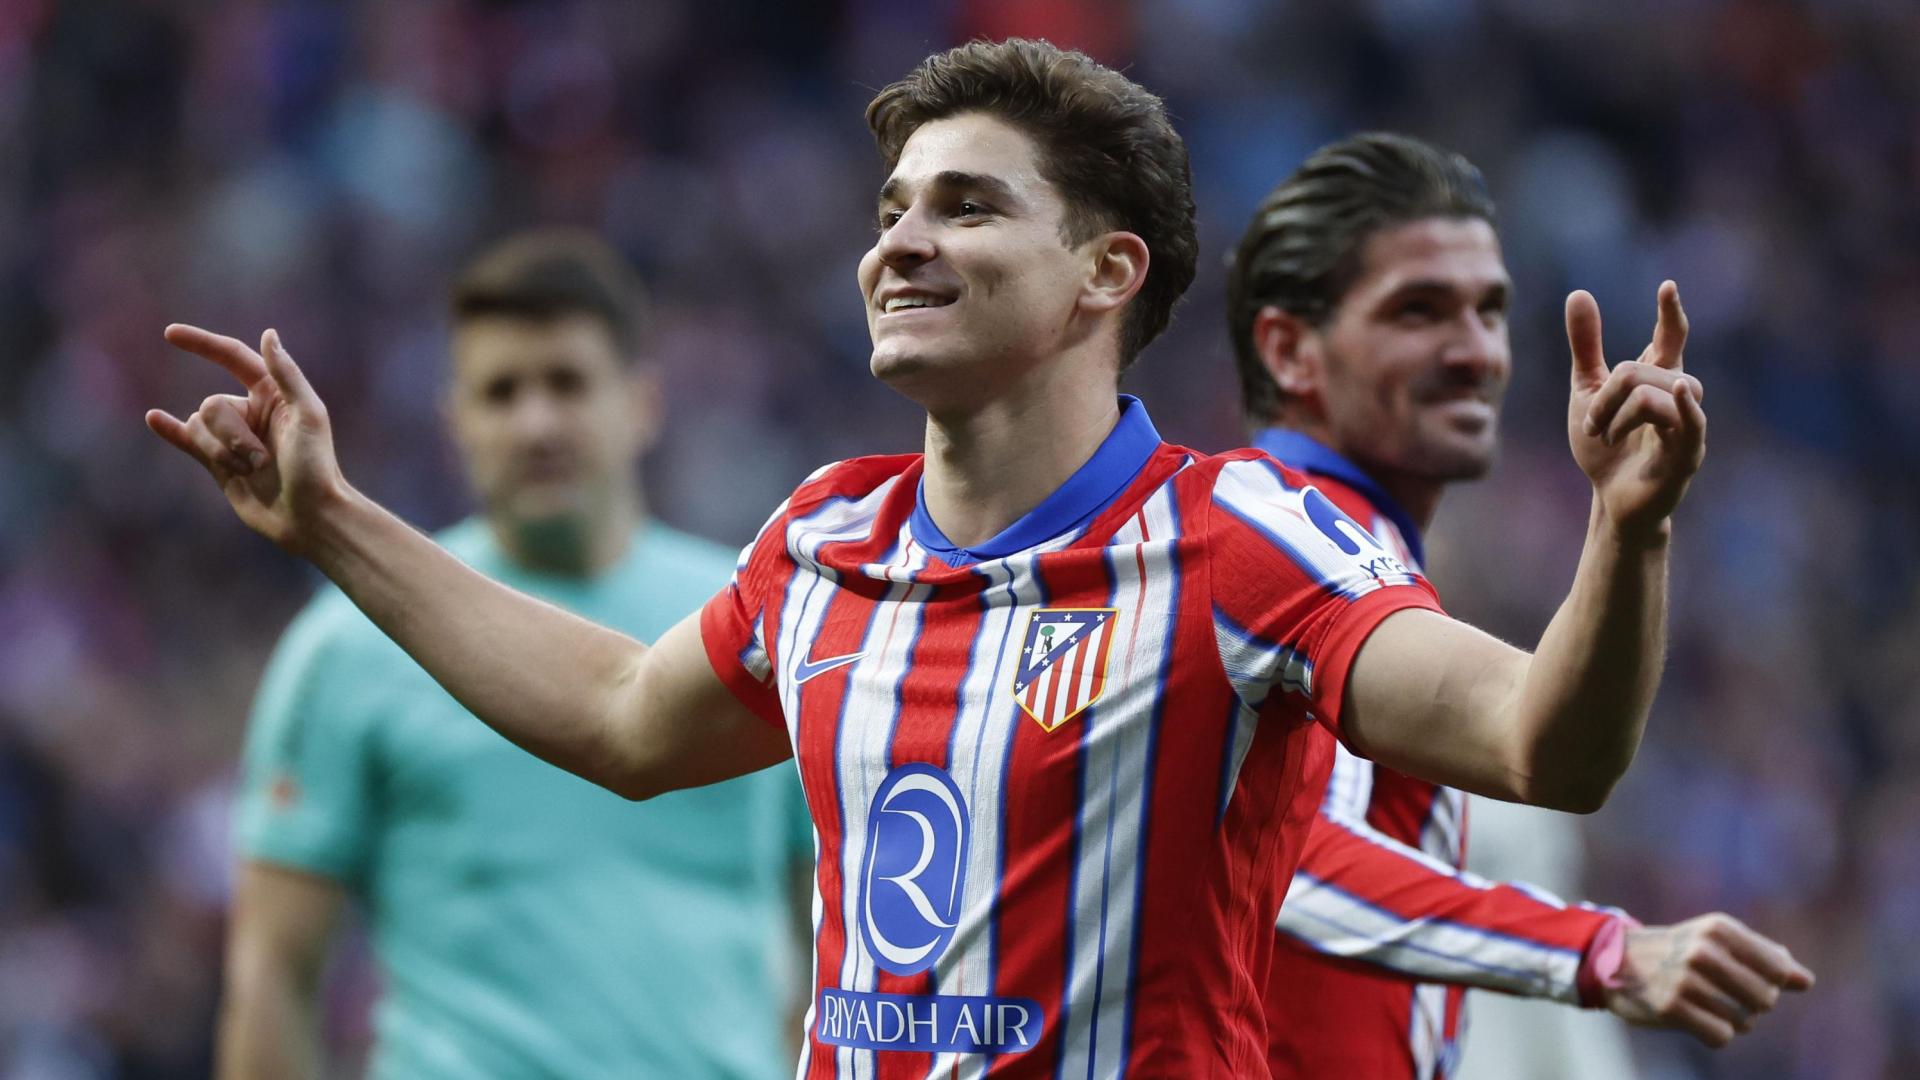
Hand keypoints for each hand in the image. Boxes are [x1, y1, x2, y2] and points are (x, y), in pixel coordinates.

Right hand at [145, 326, 343, 553]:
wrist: (309, 517)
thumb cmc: (317, 466)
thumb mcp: (309, 415)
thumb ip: (287, 375)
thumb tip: (267, 335)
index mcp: (274, 393)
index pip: (232, 357)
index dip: (202, 344)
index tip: (170, 334)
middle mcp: (251, 411)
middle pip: (212, 406)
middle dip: (231, 435)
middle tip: (262, 460)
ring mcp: (232, 438)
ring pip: (199, 428)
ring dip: (221, 452)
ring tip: (253, 472)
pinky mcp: (218, 463)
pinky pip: (186, 440)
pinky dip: (170, 430)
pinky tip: (153, 418)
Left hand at [1566, 281, 1706, 539]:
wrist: (1608, 499)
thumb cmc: (1604, 447)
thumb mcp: (1587, 391)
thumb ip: (1586, 346)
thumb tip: (1579, 293)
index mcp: (1655, 379)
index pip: (1670, 338)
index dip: (1670, 314)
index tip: (1666, 287)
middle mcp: (1677, 396)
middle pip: (1640, 369)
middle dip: (1605, 394)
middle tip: (1592, 425)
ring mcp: (1686, 423)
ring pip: (1654, 391)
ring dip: (1616, 413)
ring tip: (1604, 436)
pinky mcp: (1688, 452)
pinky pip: (1691, 420)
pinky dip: (1683, 404)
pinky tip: (1681, 390)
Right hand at [1604, 913, 1814, 1047]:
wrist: (1616, 960)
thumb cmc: (1680, 952)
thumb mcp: (1719, 941)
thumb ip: (1765, 958)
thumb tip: (1806, 981)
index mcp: (1719, 928)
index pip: (1778, 969)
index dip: (1772, 982)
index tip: (1751, 978)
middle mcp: (1703, 950)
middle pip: (1765, 999)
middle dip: (1753, 1005)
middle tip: (1726, 994)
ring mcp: (1685, 979)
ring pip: (1745, 1021)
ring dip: (1733, 1021)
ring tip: (1707, 1005)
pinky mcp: (1670, 1007)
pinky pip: (1721, 1036)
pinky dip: (1715, 1034)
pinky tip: (1696, 1020)